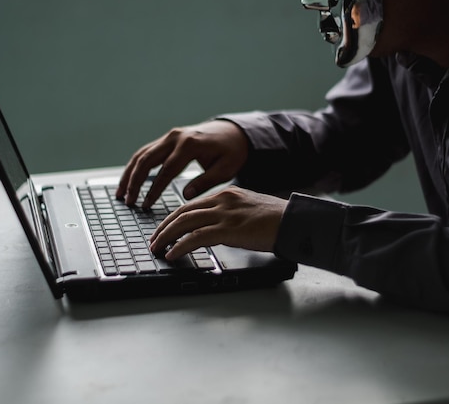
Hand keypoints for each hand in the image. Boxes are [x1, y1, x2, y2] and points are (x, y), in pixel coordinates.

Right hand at [116, 120, 248, 208]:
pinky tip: (128, 181)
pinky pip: (146, 152)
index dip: (154, 189)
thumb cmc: (232, 152)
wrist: (233, 132)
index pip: (167, 170)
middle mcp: (176, 138)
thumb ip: (205, 182)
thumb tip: (185, 196)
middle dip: (135, 182)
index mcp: (190, 145)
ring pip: (142, 155)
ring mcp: (170, 137)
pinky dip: (135, 166)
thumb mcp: (226, 169)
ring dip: (129, 174)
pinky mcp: (167, 139)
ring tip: (121, 194)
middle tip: (128, 201)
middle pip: (147, 160)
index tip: (146, 205)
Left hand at [150, 186, 287, 259]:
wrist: (294, 221)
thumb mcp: (248, 210)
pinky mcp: (228, 229)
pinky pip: (196, 237)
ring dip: (166, 237)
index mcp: (226, 194)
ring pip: (184, 223)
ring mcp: (224, 214)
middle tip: (153, 240)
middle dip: (164, 227)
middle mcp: (222, 200)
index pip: (190, 204)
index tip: (163, 229)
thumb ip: (230, 214)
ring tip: (157, 248)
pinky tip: (172, 254)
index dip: (173, 218)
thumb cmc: (276, 220)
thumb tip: (215, 229)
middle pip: (182, 212)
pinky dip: (180, 246)